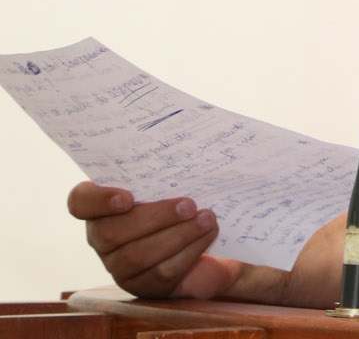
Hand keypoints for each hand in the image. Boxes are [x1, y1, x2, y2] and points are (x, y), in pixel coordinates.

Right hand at [68, 181, 244, 298]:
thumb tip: (187, 142)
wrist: (207, 237)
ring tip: (207, 218)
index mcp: (103, 205)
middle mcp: (102, 237)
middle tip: (189, 204)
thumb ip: (167, 168)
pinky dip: (189, 251)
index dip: (98, 200)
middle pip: (112, 233)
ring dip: (178, 234)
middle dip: (155, 217)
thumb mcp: (172, 181)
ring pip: (138, 256)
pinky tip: (207, 234)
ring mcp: (119, 266)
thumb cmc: (184, 199)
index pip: (80, 202)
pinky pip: (161, 272)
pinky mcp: (143, 285)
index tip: (128, 196)